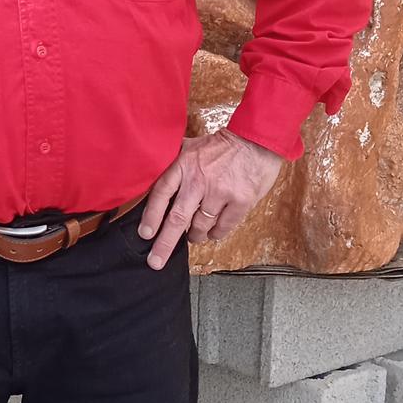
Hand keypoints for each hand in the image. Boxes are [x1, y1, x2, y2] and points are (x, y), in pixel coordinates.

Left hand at [140, 131, 285, 269]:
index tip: (145, 234)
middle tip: (156, 261)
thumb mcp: (192, 146)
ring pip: (200, 226)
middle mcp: (199, 180)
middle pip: (177, 218)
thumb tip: (152, 170)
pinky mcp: (240, 201)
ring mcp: (220, 192)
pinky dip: (215, 234)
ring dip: (194, 236)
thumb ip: (174, 161)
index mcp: (184, 165)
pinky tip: (212, 232)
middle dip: (164, 244)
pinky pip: (222, 227)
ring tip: (193, 236)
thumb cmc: (223, 145)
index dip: (151, 216)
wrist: (256, 140)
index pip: (161, 193)